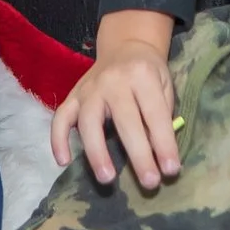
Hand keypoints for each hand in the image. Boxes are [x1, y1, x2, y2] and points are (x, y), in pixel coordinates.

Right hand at [51, 10, 179, 189]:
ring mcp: (89, 88)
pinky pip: (60, 118)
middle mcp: (114, 81)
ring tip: (107, 179)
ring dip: (97, 152)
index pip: (154, 114)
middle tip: (149, 183)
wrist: (125, 46)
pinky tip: (64, 161)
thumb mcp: (164, 87)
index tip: (171, 170)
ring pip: (89, 122)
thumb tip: (160, 156)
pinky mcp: (72, 96)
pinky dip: (58, 140)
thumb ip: (162, 117)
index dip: (164, 144)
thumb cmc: (149, 73)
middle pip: (125, 120)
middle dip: (138, 155)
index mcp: (142, 76)